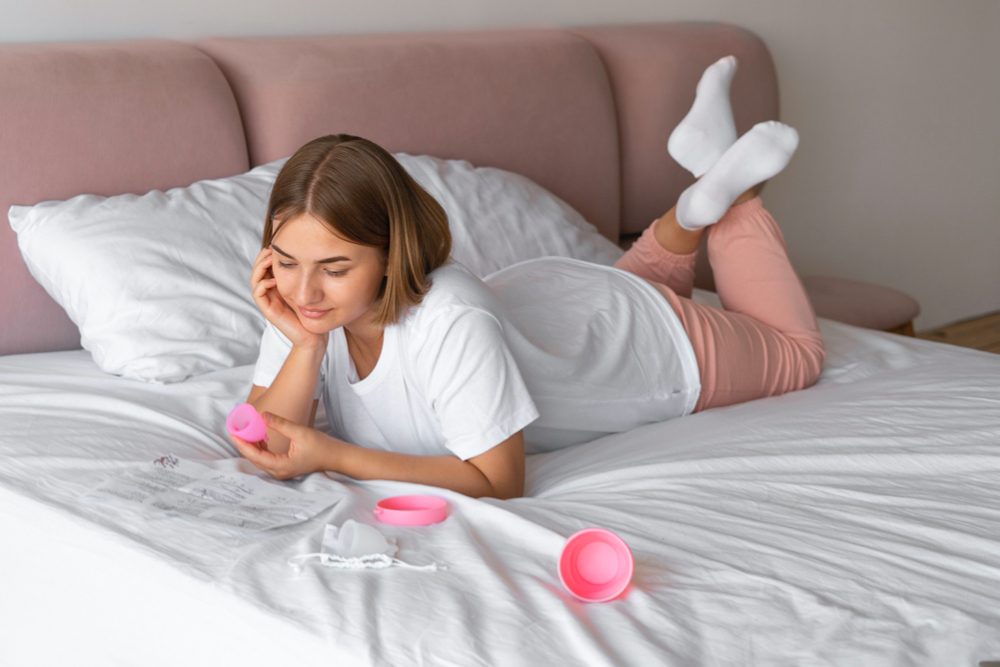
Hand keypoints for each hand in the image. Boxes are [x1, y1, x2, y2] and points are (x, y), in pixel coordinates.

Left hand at [230, 411, 345, 479]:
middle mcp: (279, 472)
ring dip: (253, 446)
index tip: (234, 434)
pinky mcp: (284, 467)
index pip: (256, 456)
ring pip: (260, 460)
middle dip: (245, 445)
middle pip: (255, 459)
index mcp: (282, 466)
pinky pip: (267, 459)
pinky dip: (261, 449)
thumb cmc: (322, 446)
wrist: (335, 457)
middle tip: (236, 430)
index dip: (243, 445)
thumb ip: (281, 424)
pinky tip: (261, 437)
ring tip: (247, 431)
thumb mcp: (301, 432)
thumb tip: (263, 416)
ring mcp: (282, 471)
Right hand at [249, 246, 327, 349]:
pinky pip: (258, 294)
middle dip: (261, 258)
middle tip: (270, 248)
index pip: (266, 267)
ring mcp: (269, 302)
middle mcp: (271, 293)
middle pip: (257, 271)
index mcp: (278, 287)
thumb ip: (305, 275)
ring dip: (259, 268)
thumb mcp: (310, 289)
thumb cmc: (315, 314)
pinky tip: (273, 279)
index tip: (276, 245)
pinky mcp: (270, 311)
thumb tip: (307, 254)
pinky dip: (262, 284)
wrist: (314, 338)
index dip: (267, 255)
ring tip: (268, 259)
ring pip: (255, 281)